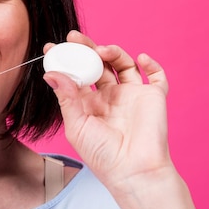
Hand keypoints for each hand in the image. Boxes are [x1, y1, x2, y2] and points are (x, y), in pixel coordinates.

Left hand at [43, 31, 170, 192]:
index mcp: (88, 103)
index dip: (66, 60)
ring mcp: (132, 95)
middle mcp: (109, 96)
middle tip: (74, 37)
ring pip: (122, 64)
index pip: (75, 75)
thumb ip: (66, 98)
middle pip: (97, 64)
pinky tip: (141, 58)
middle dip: (86, 49)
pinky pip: (156, 76)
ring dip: (112, 52)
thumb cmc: (102, 155)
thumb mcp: (77, 125)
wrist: (133, 171)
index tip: (51, 47)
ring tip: (102, 50)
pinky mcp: (153, 97)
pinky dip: (152, 64)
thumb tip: (51, 73)